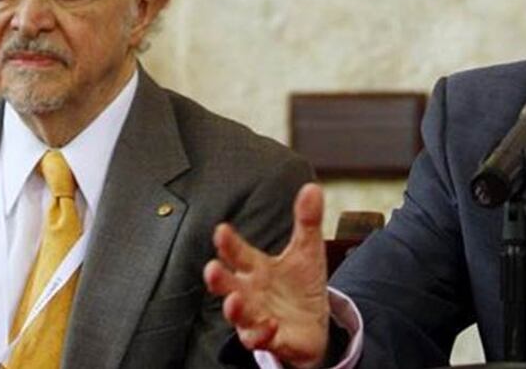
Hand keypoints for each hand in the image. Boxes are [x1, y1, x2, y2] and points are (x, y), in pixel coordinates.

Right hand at [204, 183, 331, 368]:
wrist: (313, 323)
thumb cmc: (300, 285)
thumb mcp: (308, 250)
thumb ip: (307, 220)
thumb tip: (312, 187)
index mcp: (256, 268)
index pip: (237, 252)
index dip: (228, 243)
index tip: (221, 230)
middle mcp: (250, 292)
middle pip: (227, 285)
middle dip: (218, 278)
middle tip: (212, 268)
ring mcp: (257, 316)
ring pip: (238, 315)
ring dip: (234, 309)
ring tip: (233, 301)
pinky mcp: (270, 338)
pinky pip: (260, 338)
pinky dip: (262, 333)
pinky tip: (270, 324)